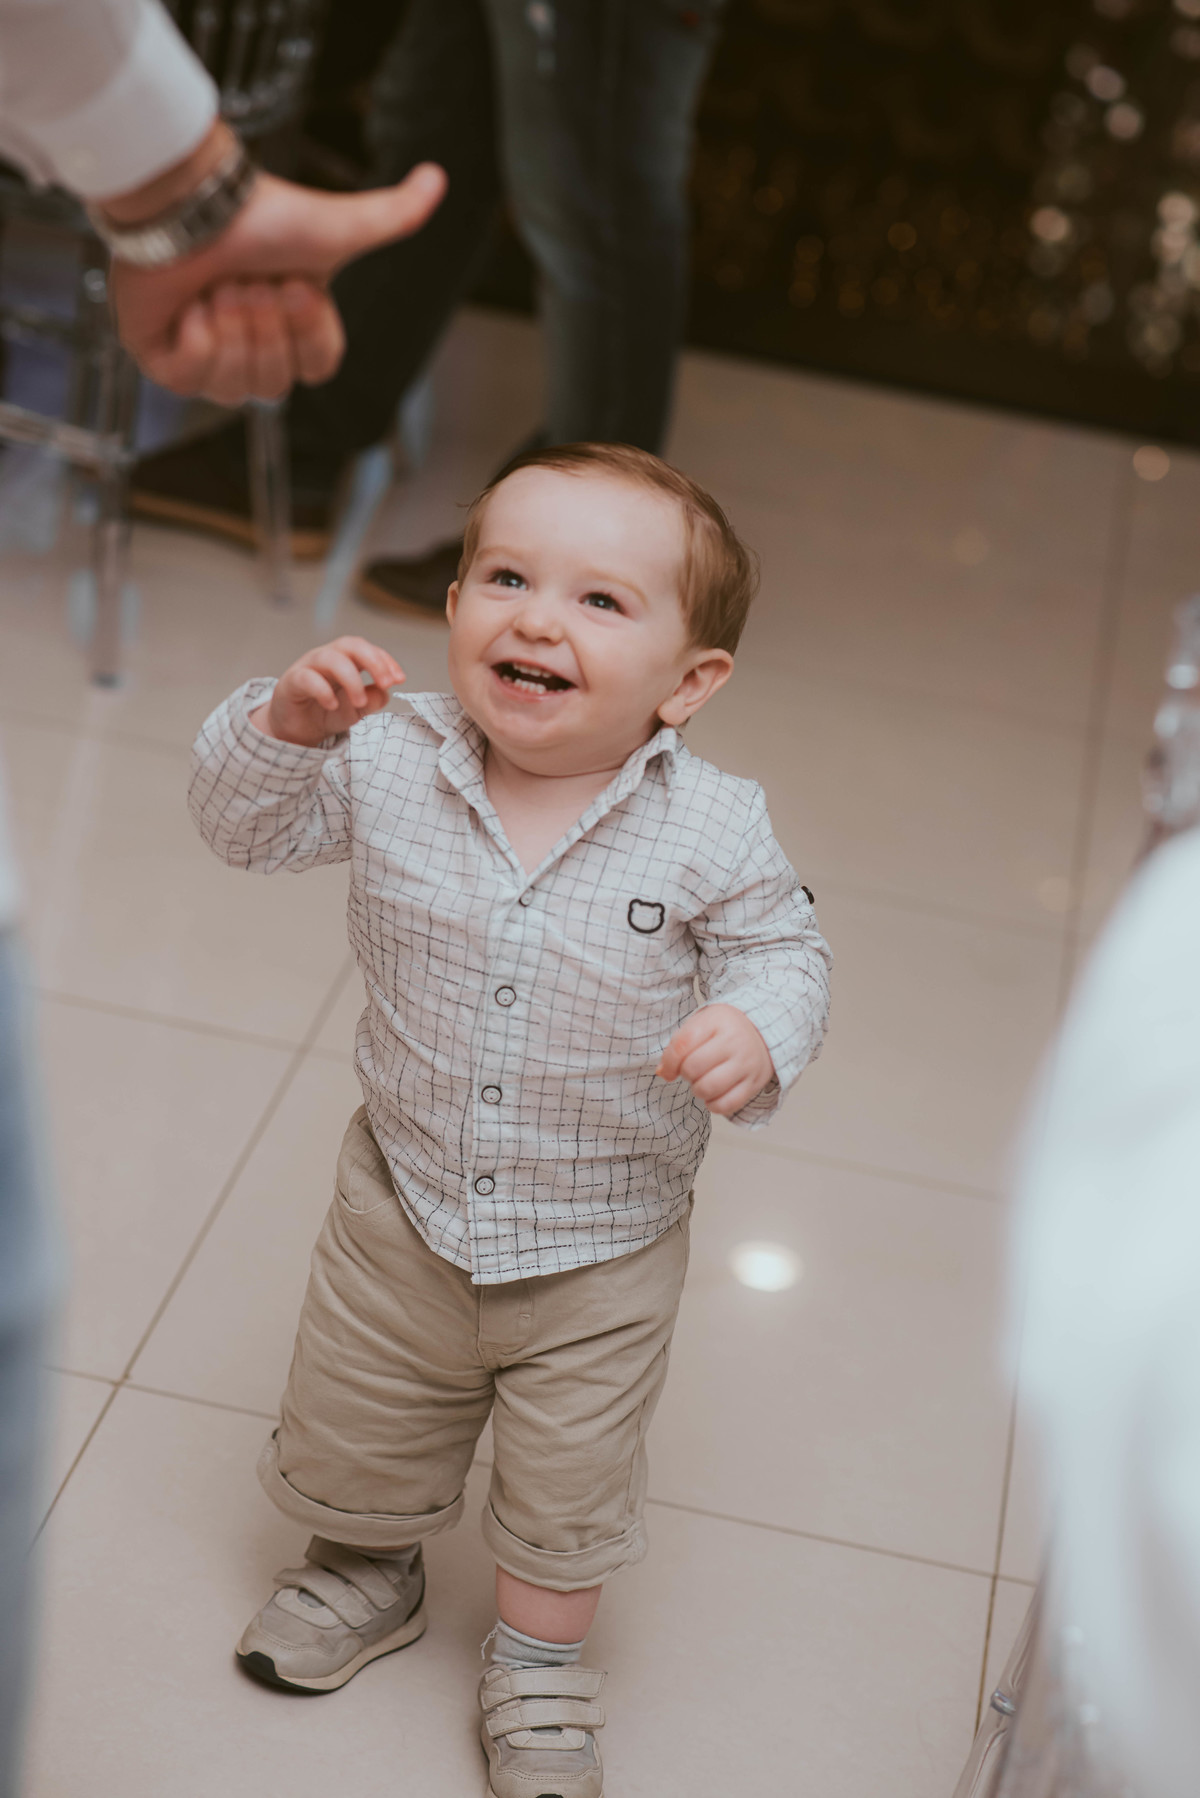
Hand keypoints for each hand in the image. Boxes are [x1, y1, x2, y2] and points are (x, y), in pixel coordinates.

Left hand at [104, 122, 445, 400]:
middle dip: (265, 327)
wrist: (189, 202)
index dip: (307, 332)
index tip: (294, 285)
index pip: (317, 369)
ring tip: (219, 287)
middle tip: (249, 282)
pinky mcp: (164, 360)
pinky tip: (189, 305)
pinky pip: (191, 379)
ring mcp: (206, 359)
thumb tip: (436, 180)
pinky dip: (195, 339)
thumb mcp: (337, 229)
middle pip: (276, 386)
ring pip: (235, 389)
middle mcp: (252, 348)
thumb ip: (389, 217)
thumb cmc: (259, 214)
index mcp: (291, 328)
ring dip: (232, 330)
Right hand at [250, 637, 405, 746]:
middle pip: (351, 644)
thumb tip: (385, 692)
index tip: (399, 679)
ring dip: (351, 679)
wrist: (295, 729)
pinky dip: (323, 691)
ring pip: (330, 658)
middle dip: (373, 661)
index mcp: (345, 660)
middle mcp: (327, 657)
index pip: (368, 650)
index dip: (385, 661)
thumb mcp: (356, 710)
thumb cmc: (326, 712)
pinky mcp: (291, 682)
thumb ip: (372, 700)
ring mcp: (308, 667)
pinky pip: (307, 678)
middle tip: (386, 683)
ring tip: (360, 701)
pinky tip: (333, 705)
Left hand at [656, 1004, 773, 1117]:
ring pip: (709, 1088)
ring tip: (702, 1082)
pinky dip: (713, 1105)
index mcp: (718, 1021)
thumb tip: (662, 1072)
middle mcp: (735, 1041)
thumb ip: (679, 1044)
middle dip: (685, 1074)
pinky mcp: (754, 1084)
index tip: (668, 1069)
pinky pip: (727, 1105)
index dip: (668, 1062)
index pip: (682, 1045)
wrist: (764, 1032)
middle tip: (692, 1070)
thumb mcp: (701, 1024)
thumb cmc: (724, 1029)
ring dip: (698, 1090)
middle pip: (693, 1068)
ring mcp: (746, 1064)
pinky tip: (714, 1094)